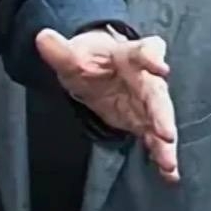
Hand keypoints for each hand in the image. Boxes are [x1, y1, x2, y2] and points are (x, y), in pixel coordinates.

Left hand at [37, 27, 178, 181]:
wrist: (95, 73)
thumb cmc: (89, 60)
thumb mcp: (72, 55)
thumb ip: (59, 49)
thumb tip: (41, 37)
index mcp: (127, 54)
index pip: (143, 51)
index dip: (153, 57)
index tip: (160, 67)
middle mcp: (143, 78)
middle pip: (156, 94)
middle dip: (162, 113)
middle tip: (166, 132)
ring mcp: (147, 102)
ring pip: (161, 119)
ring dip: (165, 141)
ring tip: (168, 162)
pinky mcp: (145, 122)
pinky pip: (156, 139)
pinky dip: (162, 155)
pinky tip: (169, 173)